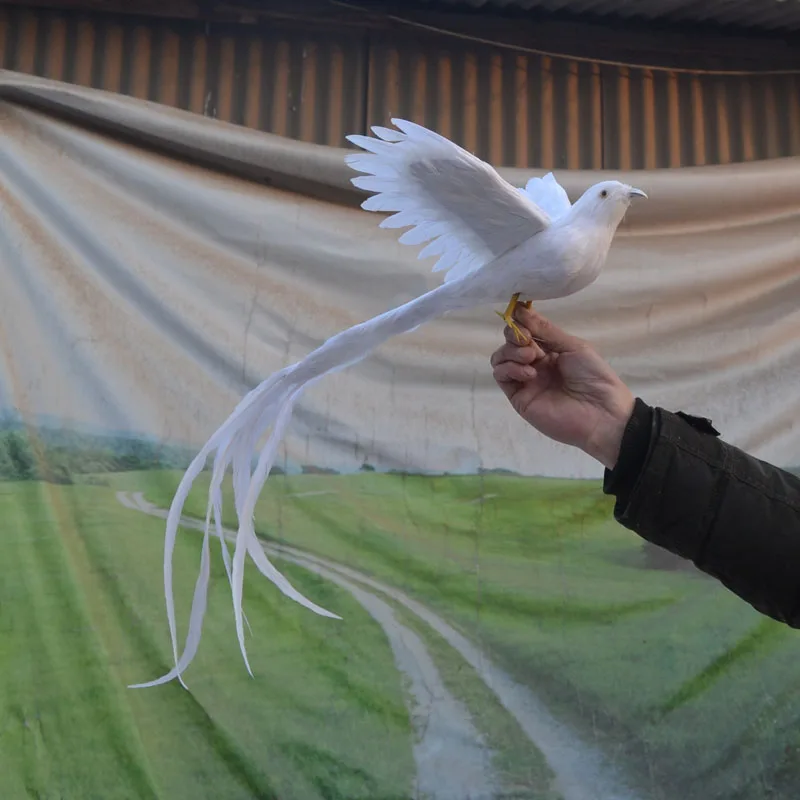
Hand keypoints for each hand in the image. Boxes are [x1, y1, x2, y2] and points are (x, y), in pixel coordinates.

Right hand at [490, 308, 634, 468]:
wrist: (602, 414)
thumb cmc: (594, 377)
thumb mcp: (572, 346)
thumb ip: (544, 329)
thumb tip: (518, 308)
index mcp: (550, 350)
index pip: (525, 330)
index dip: (520, 322)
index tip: (520, 317)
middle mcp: (534, 363)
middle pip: (509, 342)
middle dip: (514, 335)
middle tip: (528, 340)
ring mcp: (525, 381)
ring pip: (500, 358)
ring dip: (511, 352)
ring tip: (532, 358)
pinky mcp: (518, 397)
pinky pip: (501, 376)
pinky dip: (510, 369)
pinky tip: (529, 374)